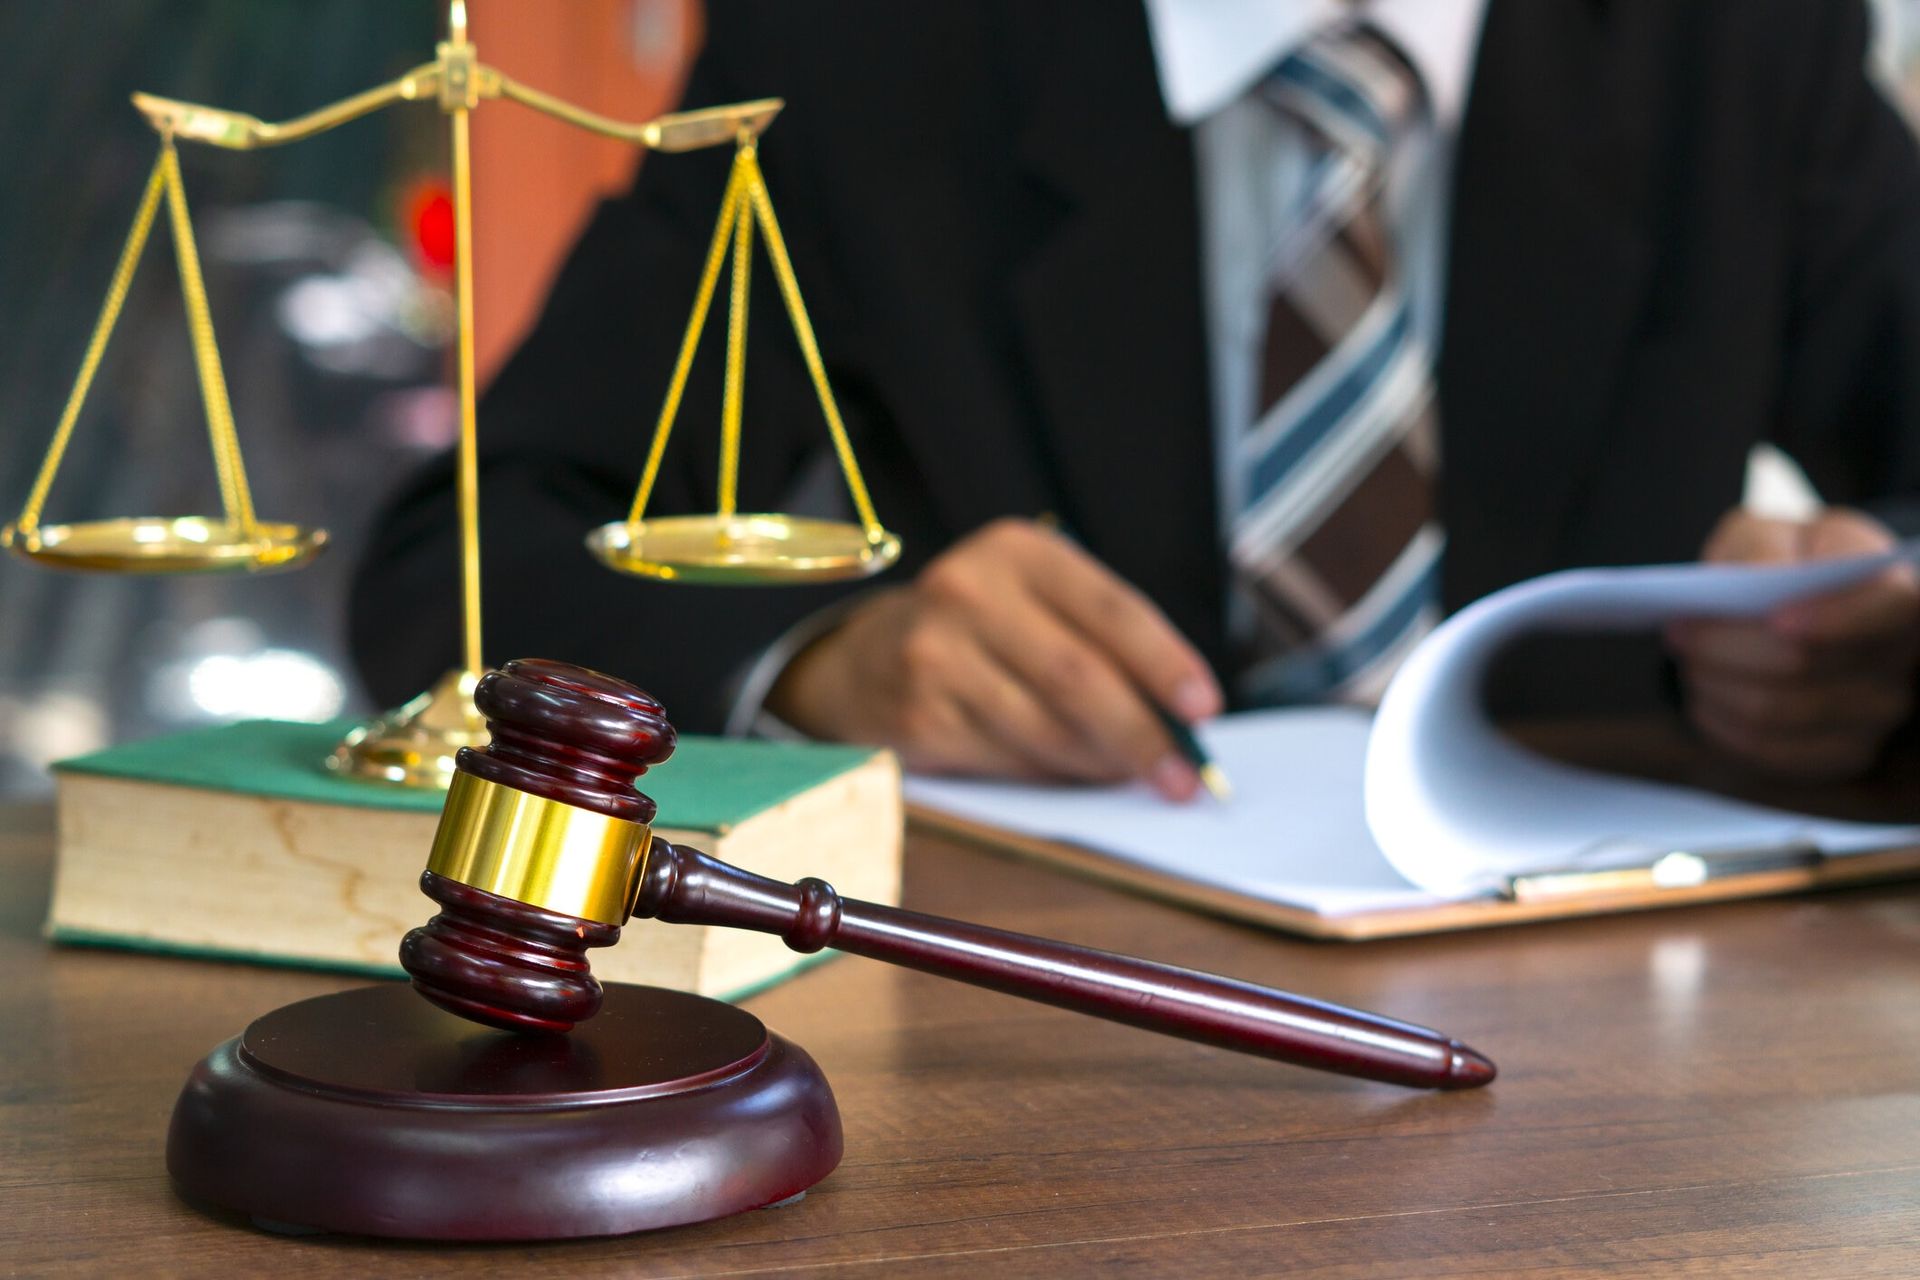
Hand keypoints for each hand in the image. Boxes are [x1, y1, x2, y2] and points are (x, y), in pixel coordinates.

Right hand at [766, 518, 1222, 798]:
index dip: (1164, 662)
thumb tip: (1178, 719)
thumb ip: (1102, 640)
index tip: (1203, 708)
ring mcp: (934, 656)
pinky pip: (1010, 761)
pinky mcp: (918, 717)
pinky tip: (1077, 776)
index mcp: (1016, 551)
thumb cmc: (984, 627)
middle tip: (1184, 775)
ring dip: (1104, 763)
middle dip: (1143, 734)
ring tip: (1141, 776)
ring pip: (1046, 728)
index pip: (1109, 609)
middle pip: (1078, 677)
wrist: (869, 656)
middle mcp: (967, 593)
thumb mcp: (1035, 598)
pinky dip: (1055, 777)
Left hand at [1666, 507, 1919, 778]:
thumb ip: (1764, 547)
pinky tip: (1705, 698)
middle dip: (1726, 647)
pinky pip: (1769, 750)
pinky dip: (1722, 722)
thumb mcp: (1767, 533)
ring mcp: (1876, 711)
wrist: (1784, 605)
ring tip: (1688, 661)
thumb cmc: (1780, 561)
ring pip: (1778, 712)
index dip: (1835, 619)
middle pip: (1806, 664)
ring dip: (1715, 685)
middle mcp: (1899, 655)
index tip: (1776, 620)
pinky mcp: (1842, 752)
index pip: (1889, 607)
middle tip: (1678, 631)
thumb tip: (1761, 577)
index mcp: (1895, 590)